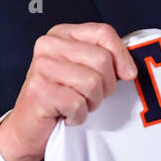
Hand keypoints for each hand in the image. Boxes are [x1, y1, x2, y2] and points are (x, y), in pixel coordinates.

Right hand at [0, 22, 136, 160]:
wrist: (30, 128)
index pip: (103, 32)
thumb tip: (130, 70)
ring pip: (92, 83)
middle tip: (90, 96)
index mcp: (62, 34)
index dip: (122, 55)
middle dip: (105, 85)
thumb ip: (106, 59)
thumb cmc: (63, 97)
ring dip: (91, 102)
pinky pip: (78, 103)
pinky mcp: (38, 90)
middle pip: (102, 59)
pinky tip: (66, 115)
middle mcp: (48, 45)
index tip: (127, 74)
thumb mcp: (86, 70)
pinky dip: (78, 115)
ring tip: (76, 104)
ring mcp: (41, 66)